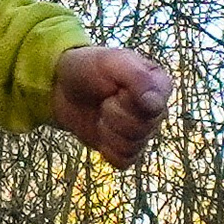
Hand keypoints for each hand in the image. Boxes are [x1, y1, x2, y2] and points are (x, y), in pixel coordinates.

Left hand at [50, 43, 173, 169]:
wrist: (63, 86)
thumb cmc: (90, 68)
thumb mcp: (111, 62)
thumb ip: (137, 77)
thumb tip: (154, 104)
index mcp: (160, 86)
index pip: (153, 108)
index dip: (128, 101)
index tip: (116, 88)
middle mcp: (156, 111)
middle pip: (141, 129)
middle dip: (114, 115)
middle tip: (105, 100)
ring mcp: (143, 132)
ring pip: (132, 146)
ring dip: (108, 131)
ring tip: (102, 113)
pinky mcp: (128, 149)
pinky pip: (124, 161)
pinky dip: (107, 148)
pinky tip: (101, 131)